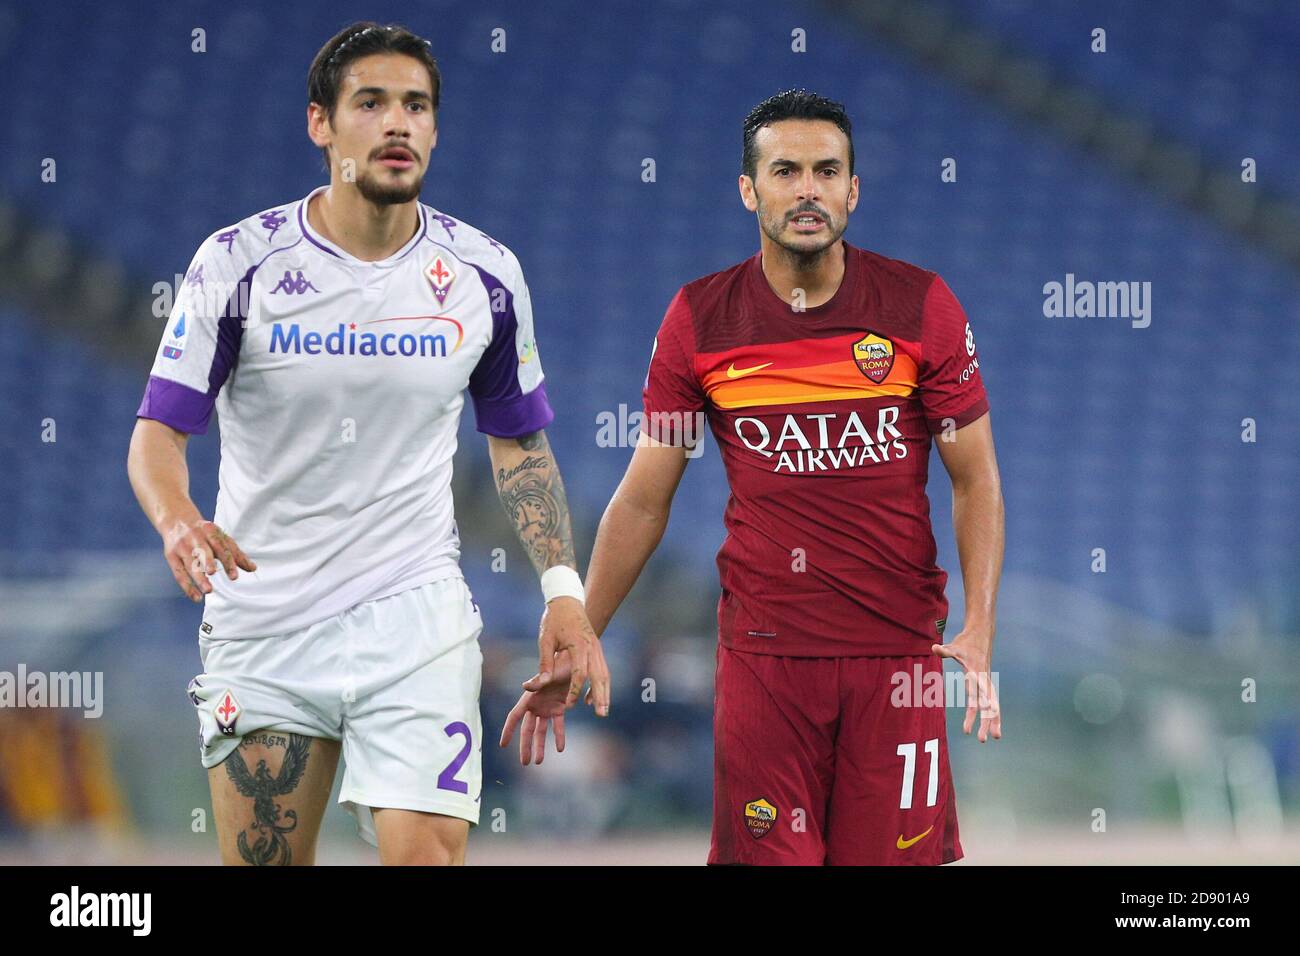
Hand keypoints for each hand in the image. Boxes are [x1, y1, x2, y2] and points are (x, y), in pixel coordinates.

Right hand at [162, 517, 255, 601]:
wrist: (176, 520)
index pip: (220, 546)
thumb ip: (236, 554)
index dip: (227, 561)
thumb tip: (253, 568)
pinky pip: (179, 573)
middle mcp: (194, 538)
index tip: (234, 576)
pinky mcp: (171, 556)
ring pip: (189, 564)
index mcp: (209, 530)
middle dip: (208, 562)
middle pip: (202, 551)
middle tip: (214, 574)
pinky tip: (196, 597)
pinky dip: (187, 586)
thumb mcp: (220, 538)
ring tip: (208, 590)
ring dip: (198, 578)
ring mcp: (181, 547)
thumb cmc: (204, 533)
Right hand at [498, 649, 575, 764]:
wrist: (574, 659)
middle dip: (525, 746)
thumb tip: (525, 686)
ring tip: (538, 762)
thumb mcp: (548, 672)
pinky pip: (558, 726)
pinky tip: (560, 749)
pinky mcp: (560, 708)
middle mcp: (536, 704)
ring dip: (540, 745)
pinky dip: (559, 737)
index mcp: (530, 697)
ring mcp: (547, 707)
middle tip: (525, 763)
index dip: (508, 730)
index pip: (515, 716)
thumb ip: (537, 681)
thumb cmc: (560, 664)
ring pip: (541, 730)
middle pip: (527, 729)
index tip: (503, 744)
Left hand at [532, 596, 609, 714]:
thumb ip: (545, 662)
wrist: (567, 601)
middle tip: (601, 714)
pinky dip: (601, 684)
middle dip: (601, 696)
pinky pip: (603, 669)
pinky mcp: (597, 649)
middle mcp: (592, 647)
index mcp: (579, 645)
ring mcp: (597, 648)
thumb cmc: (554, 619)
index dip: (575, 690)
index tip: (569, 704)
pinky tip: (594, 698)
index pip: (580, 672)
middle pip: (599, 675)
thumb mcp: (545, 639)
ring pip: (605, 673)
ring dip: (605, 692)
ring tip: (603, 710)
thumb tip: (541, 684)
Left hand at [932, 628, 1000, 742]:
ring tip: (994, 737)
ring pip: (991, 705)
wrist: (981, 635)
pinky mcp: (984, 683)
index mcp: (977, 675)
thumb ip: (945, 650)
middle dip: (987, 722)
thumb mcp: (955, 646)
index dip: (977, 711)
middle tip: (983, 740)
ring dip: (992, 721)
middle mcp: (984, 681)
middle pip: (988, 705)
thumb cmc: (966, 642)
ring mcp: (985, 683)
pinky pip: (988, 701)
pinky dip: (988, 713)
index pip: (979, 696)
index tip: (974, 725)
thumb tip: (934, 648)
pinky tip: (988, 725)